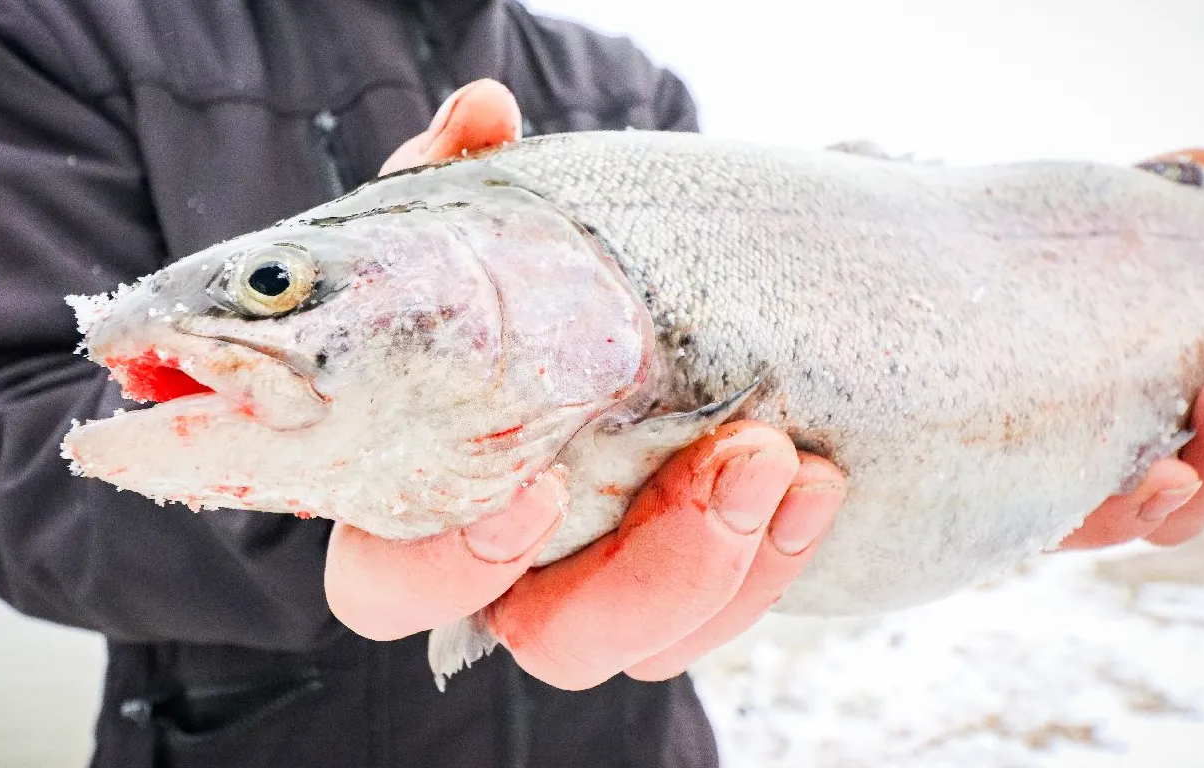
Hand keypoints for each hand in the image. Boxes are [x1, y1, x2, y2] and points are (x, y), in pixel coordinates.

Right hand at [325, 80, 845, 689]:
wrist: (701, 318)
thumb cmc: (570, 283)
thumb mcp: (518, 228)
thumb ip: (476, 184)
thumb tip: (481, 115)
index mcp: (436, 491)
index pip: (387, 579)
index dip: (445, 561)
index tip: (535, 485)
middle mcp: (517, 565)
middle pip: (535, 641)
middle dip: (641, 576)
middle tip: (734, 457)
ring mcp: (606, 585)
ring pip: (643, 644)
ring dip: (720, 557)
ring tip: (780, 448)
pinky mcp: (690, 592)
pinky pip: (723, 619)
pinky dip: (773, 556)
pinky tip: (816, 478)